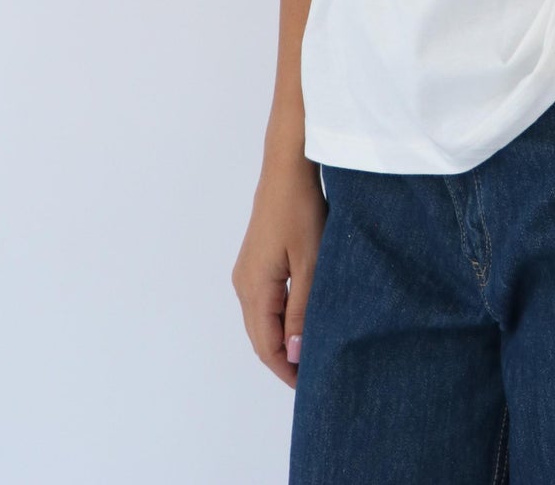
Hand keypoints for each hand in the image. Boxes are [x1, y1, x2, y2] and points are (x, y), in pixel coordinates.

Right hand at [231, 148, 326, 388]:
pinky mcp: (255, 260)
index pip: (265, 346)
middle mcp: (243, 283)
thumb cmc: (300, 211)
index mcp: (254, 288)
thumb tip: (292, 356)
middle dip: (282, 360)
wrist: (287, 167)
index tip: (309, 386)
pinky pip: (263, 302)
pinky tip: (297, 322)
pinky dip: (278, 320)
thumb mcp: (309, 264)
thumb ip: (301, 312)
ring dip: (280, 340)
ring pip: (260, 321)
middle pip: (259, 337)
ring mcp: (246, 271)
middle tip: (312, 376)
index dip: (285, 370)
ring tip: (308, 353)